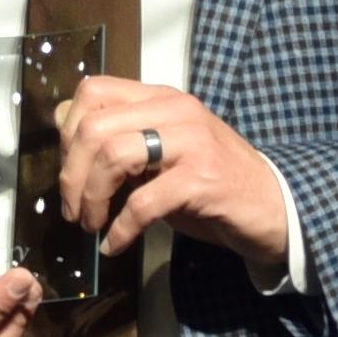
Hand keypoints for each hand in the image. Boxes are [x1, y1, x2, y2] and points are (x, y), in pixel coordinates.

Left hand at [56, 77, 291, 274]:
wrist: (274, 206)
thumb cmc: (212, 184)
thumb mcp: (159, 155)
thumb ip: (118, 140)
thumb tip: (63, 131)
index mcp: (161, 98)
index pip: (93, 91)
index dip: (67, 132)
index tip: (69, 170)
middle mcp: (176, 110)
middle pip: (95, 127)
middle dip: (71, 175)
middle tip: (73, 210)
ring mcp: (192, 142)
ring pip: (114, 156)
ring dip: (92, 199)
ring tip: (91, 225)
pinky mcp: (203, 179)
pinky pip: (143, 203)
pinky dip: (120, 229)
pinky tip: (115, 244)